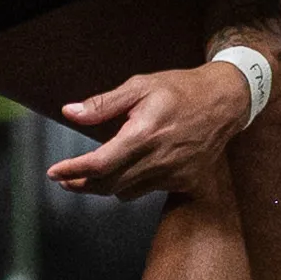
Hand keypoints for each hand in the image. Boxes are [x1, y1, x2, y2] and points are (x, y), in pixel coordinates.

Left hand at [48, 60, 254, 196]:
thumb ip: (103, 104)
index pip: (99, 164)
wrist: (225, 102)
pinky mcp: (186, 181)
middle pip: (108, 185)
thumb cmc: (181, 90)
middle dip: (81, 184)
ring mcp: (175, 173)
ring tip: (96, 175)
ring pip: (126, 193)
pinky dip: (133, 185)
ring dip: (106, 186)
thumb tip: (69, 112)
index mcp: (144, 133)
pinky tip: (131, 171)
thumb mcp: (140, 86)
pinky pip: (149, 191)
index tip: (55, 172)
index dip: (72, 171)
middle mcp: (159, 158)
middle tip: (65, 179)